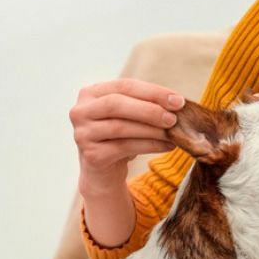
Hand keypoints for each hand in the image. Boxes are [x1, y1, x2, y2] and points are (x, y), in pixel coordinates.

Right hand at [70, 79, 184, 197]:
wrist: (103, 173)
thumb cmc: (119, 137)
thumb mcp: (130, 116)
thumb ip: (146, 104)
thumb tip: (177, 102)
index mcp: (90, 93)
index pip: (124, 85)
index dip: (152, 92)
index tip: (178, 100)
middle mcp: (80, 111)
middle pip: (117, 103)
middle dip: (150, 109)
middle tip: (174, 118)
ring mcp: (82, 134)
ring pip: (121, 127)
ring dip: (152, 130)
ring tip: (173, 134)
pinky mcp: (91, 155)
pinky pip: (124, 147)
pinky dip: (149, 146)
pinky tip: (166, 146)